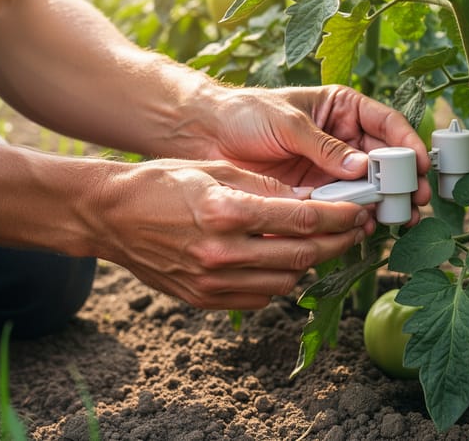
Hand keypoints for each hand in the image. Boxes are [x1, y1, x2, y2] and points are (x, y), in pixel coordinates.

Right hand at [87, 158, 373, 309]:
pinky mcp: (204, 299)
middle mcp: (222, 252)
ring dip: (311, 262)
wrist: (109, 217)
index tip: (359, 212)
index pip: (302, 221)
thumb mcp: (214, 170)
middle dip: (338, 243)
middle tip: (357, 231)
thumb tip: (307, 201)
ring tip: (323, 244)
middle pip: (302, 255)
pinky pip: (260, 297)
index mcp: (226, 211)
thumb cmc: (159, 183)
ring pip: (286, 281)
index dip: (339, 218)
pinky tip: (283, 261)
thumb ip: (264, 188)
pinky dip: (279, 281)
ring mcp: (212, 281)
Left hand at [190, 84, 430, 222]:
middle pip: (386, 160)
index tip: (421, 165)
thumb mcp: (287, 123)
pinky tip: (364, 226)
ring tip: (398, 218)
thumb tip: (363, 168)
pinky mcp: (314, 193)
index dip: (408, 143)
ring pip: (369, 186)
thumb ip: (324, 146)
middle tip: (417, 199)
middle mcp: (342, 139)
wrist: (204, 136)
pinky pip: (343, 206)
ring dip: (384, 202)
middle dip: (404, 179)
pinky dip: (355, 216)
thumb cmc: (244, 114)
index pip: (386, 124)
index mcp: (342, 109)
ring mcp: (330, 168)